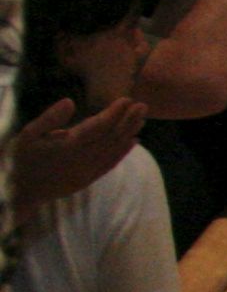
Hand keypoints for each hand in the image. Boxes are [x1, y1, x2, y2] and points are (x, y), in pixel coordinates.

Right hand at [11, 96, 145, 211]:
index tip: (126, 99)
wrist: (19, 192)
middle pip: (111, 138)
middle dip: (128, 120)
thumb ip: (49, 118)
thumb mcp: (27, 135)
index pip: (97, 127)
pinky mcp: (87, 180)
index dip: (114, 113)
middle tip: (143, 105)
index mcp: (67, 146)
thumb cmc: (21, 159)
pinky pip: (110, 165)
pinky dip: (123, 152)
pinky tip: (133, 141)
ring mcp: (86, 172)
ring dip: (129, 134)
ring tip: (142, 119)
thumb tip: (70, 102)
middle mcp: (81, 160)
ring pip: (113, 151)